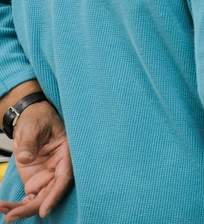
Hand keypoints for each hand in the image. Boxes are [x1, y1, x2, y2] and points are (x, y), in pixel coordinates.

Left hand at [0, 102, 72, 221]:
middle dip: (32, 208)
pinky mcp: (35, 182)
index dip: (55, 195)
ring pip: (38, 200)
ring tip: (4, 212)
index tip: (43, 210)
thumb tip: (26, 159)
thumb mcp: (34, 127)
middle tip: (12, 217)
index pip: (64, 178)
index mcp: (66, 154)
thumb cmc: (38, 119)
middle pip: (50, 194)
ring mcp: (47, 177)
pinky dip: (15, 206)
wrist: (29, 119)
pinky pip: (28, 199)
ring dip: (21, 210)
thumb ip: (31, 142)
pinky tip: (2, 206)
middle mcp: (58, 169)